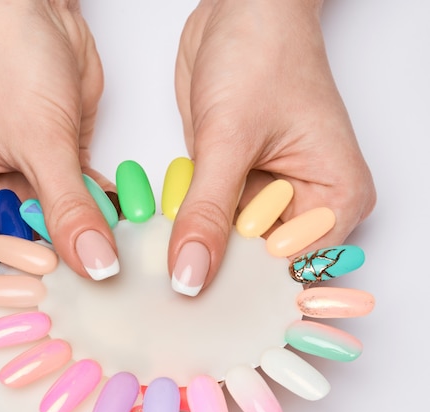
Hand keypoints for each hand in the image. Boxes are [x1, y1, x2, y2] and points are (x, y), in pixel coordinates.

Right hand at [0, 0, 117, 278]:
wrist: (38, 6)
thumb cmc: (4, 53)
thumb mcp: (38, 140)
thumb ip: (66, 208)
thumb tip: (93, 264)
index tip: (41, 308)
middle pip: (3, 262)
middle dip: (45, 273)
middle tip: (84, 292)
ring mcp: (6, 192)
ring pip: (41, 242)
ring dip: (74, 246)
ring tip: (108, 263)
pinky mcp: (42, 181)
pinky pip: (67, 215)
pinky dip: (91, 220)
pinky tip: (119, 231)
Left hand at [171, 0, 375, 295]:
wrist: (239, 10)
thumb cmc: (262, 53)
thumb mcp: (231, 138)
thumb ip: (208, 212)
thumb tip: (191, 274)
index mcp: (335, 199)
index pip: (289, 270)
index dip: (243, 290)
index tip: (196, 304)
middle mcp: (305, 206)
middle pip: (256, 265)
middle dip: (213, 270)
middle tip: (167, 290)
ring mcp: (267, 199)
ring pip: (227, 247)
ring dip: (194, 248)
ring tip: (156, 269)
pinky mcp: (235, 188)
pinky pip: (208, 222)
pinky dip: (184, 226)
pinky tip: (158, 237)